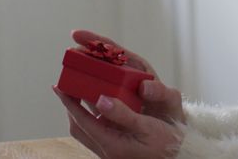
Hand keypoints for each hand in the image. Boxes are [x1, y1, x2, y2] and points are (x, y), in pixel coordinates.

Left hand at [54, 86, 182, 158]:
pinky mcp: (116, 152)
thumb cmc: (168, 143)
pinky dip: (92, 119)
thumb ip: (123, 114)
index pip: (82, 120)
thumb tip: (100, 99)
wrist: (180, 158)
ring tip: (78, 95)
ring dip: (79, 114)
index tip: (58, 86)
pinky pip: (96, 133)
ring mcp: (110, 153)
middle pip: (78, 127)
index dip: (68, 102)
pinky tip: (100, 108)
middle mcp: (107, 151)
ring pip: (85, 132)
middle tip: (65, 88)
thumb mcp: (147, 126)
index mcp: (112, 144)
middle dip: (70, 107)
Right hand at [71, 30, 185, 123]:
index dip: (95, 40)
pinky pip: (94, 94)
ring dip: (79, 72)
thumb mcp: (169, 100)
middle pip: (99, 59)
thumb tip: (144, 87)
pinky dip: (82, 92)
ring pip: (94, 76)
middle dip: (83, 53)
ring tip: (67, 72)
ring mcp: (115, 89)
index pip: (113, 48)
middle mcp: (123, 75)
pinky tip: (70, 94)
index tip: (77, 34)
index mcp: (136, 67)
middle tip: (69, 54)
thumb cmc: (170, 111)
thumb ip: (160, 92)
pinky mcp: (110, 103)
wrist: (168, 134)